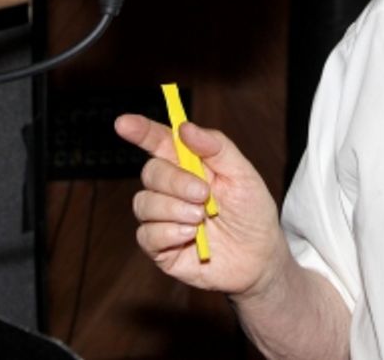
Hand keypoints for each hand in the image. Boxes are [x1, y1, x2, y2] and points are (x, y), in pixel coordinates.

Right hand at [114, 113, 287, 296]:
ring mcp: (163, 217)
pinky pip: (146, 234)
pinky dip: (168, 233)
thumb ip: (216, 147)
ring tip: (201, 218)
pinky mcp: (159, 247)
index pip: (158, 141)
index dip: (140, 130)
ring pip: (144, 203)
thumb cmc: (252, 213)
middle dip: (175, 181)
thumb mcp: (243, 175)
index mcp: (189, 164)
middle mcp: (171, 188)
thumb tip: (184, 127)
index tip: (124, 123)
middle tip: (203, 194)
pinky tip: (190, 236)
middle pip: (151, 172)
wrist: (259, 260)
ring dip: (174, 209)